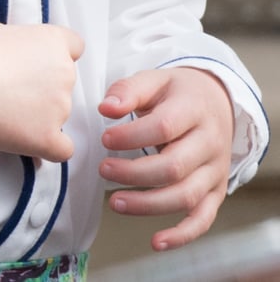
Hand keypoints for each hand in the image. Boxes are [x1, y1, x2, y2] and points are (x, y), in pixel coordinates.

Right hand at [0, 22, 82, 161]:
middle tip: (13, 91)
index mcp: (53, 42)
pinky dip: (49, 147)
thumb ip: (21, 45)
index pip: (74, 47)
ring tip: (5, 114)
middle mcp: (64, 73)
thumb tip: (19, 59)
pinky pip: (63, 149)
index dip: (57, 56)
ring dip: (40, 116)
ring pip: (60, 114)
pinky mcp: (49, 138)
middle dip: (44, 87)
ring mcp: (60, 107)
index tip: (39, 64)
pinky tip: (30, 143)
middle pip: (65, 82)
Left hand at [99, 67, 234, 250]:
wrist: (218, 102)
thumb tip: (105, 108)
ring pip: (185, 196)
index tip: (105, 138)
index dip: (132, 136)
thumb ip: (129, 90)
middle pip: (174, 167)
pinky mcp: (216, 192)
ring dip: (148, 205)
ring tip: (115, 202)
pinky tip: (155, 242)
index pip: (164, 127)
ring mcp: (215, 170)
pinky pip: (203, 219)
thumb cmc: (178, 93)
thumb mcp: (155, 80)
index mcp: (194, 109)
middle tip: (103, 169)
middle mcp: (210, 142)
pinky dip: (181, 235)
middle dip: (134, 173)